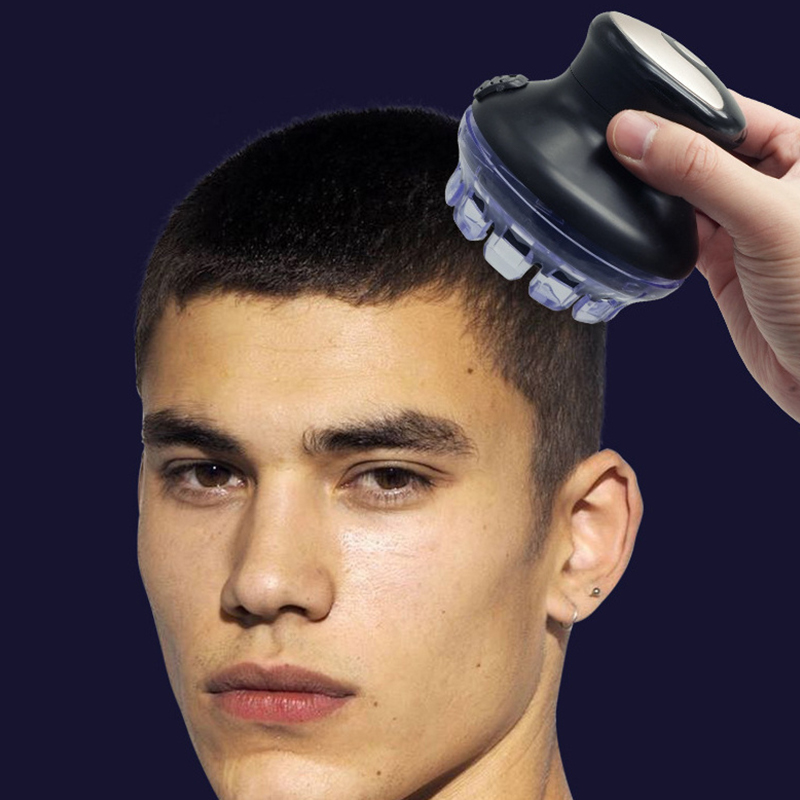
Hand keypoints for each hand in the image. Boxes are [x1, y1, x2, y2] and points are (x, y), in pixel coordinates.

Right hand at [606, 94, 799, 422]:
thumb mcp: (765, 217)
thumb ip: (697, 171)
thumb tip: (633, 133)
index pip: (725, 112)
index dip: (675, 111)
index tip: (623, 117)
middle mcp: (770, 181)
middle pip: (697, 150)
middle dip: (656, 153)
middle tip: (607, 152)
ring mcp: (742, 222)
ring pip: (681, 192)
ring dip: (650, 194)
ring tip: (614, 186)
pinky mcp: (720, 261)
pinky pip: (677, 233)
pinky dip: (653, 231)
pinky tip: (635, 227)